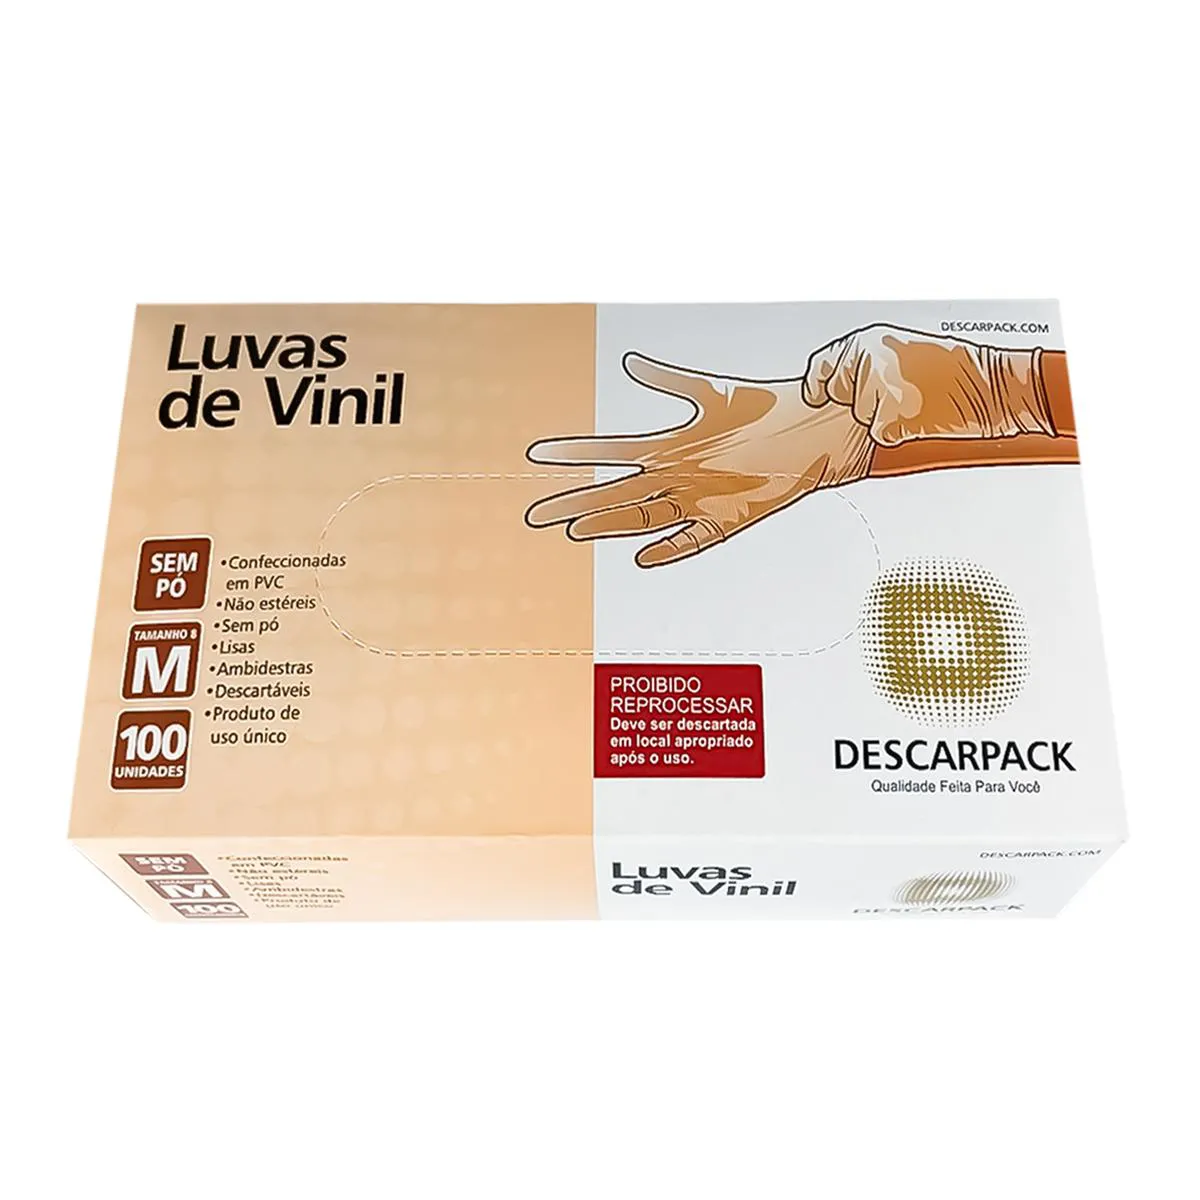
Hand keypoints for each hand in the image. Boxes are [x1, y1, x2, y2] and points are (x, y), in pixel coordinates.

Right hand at [525, 352, 873, 566]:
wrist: (819, 429)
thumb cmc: (769, 408)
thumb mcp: (714, 390)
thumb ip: (669, 380)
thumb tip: (628, 363)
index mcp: (670, 448)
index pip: (610, 455)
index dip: (574, 455)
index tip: (537, 454)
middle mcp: (677, 478)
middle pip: (614, 495)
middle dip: (573, 502)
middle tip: (534, 514)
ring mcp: (700, 501)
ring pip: (642, 518)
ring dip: (608, 525)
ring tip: (572, 530)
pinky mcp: (730, 519)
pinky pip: (693, 541)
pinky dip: (670, 549)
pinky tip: (644, 557)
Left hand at [802, 324, 1052, 444]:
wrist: (992, 386)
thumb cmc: (956, 370)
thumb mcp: (903, 353)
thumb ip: (866, 362)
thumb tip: (834, 381)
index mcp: (872, 339)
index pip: (824, 363)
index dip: (818, 382)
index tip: (816, 392)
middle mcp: (871, 360)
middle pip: (842, 395)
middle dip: (861, 401)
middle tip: (898, 393)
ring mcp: (878, 388)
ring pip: (862, 418)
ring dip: (883, 417)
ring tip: (916, 402)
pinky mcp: (890, 416)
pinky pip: (881, 435)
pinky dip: (899, 433)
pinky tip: (922, 416)